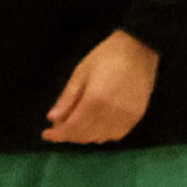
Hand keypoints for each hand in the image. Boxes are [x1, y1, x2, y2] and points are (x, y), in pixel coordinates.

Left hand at [39, 30, 160, 144]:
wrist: (139, 49)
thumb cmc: (106, 57)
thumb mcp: (81, 73)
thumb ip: (67, 98)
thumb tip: (52, 118)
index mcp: (95, 100)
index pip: (72, 127)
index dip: (57, 134)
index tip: (47, 133)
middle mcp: (112, 112)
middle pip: (85, 135)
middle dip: (69, 134)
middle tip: (59, 126)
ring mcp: (126, 116)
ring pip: (100, 137)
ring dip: (85, 136)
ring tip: (77, 124)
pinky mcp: (136, 116)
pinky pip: (116, 135)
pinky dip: (103, 134)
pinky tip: (96, 126)